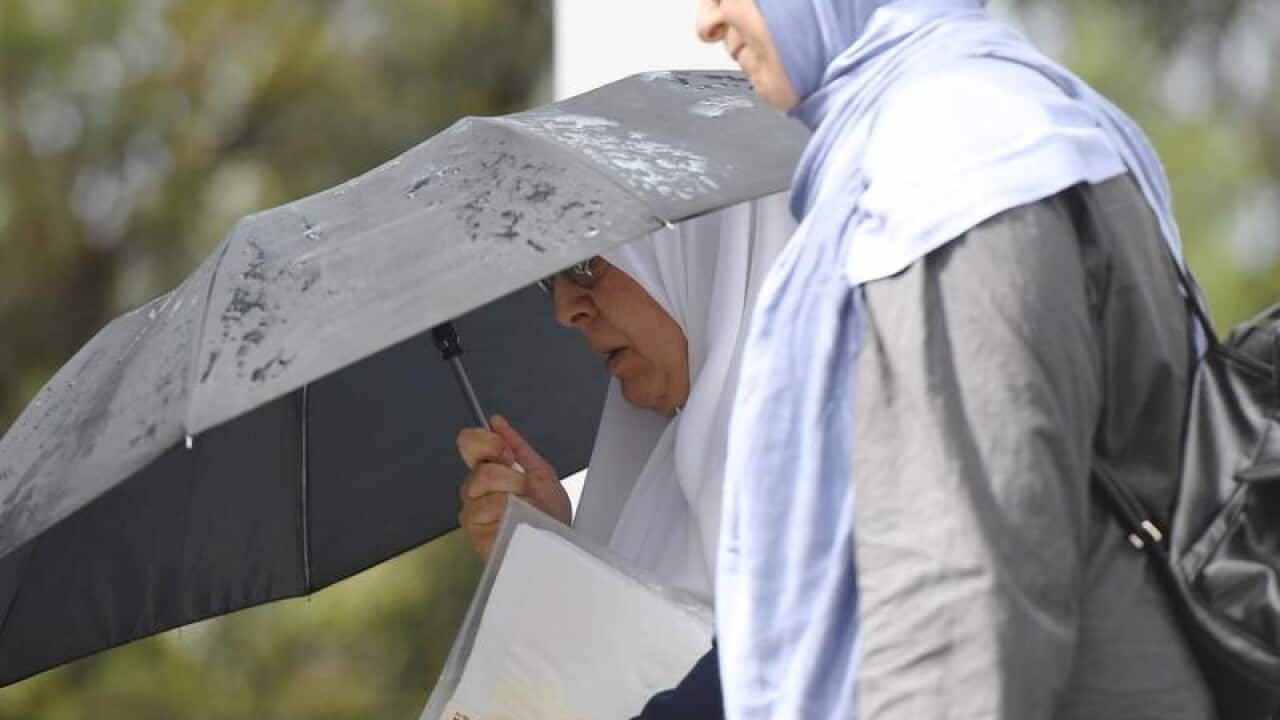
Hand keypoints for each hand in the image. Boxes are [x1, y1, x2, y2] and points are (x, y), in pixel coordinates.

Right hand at [456, 415, 570, 557]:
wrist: (559, 543)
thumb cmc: (550, 513)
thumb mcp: (540, 472)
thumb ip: (517, 445)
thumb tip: (496, 421)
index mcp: (487, 471)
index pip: (468, 442)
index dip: (488, 443)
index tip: (508, 454)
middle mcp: (475, 490)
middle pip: (482, 468)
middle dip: (511, 475)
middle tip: (525, 488)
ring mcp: (472, 512)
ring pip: (485, 486)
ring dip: (514, 494)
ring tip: (525, 507)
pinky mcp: (475, 533)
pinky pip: (489, 508)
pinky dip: (510, 511)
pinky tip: (517, 520)